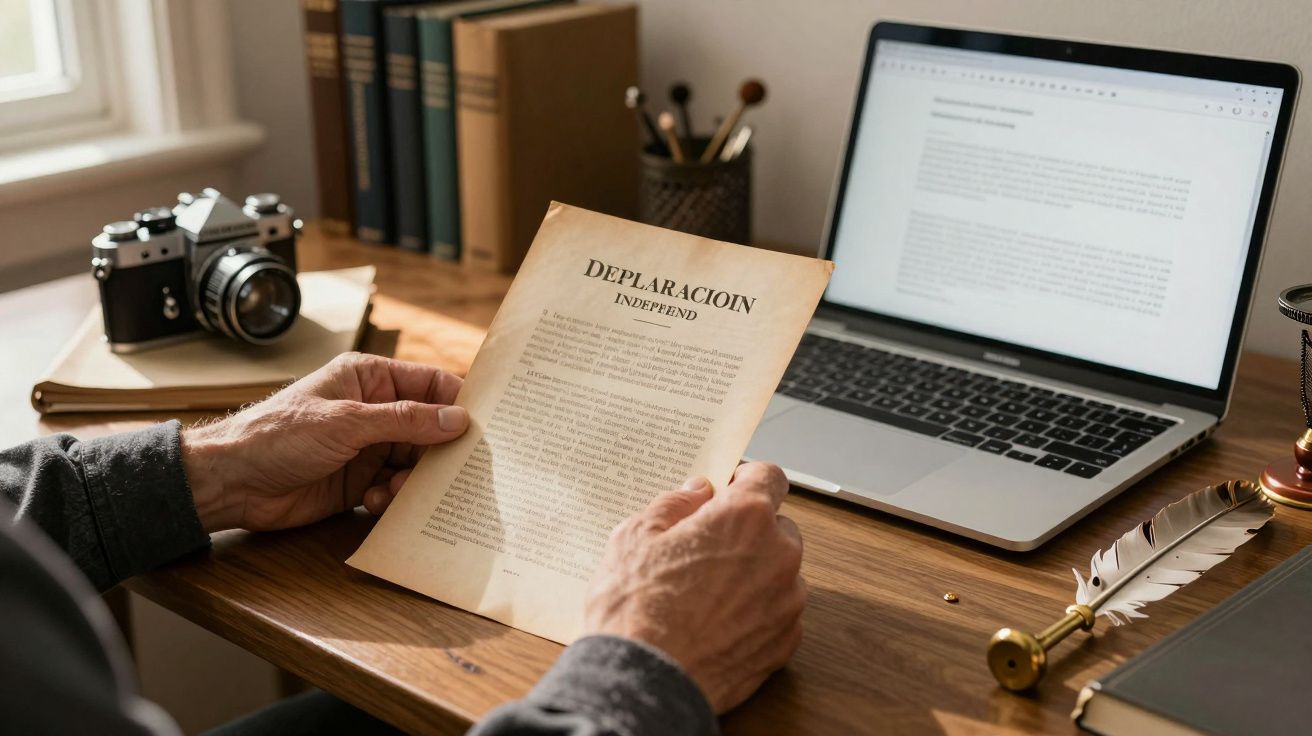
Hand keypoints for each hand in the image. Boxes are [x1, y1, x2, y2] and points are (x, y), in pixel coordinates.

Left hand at [182, 352, 467, 532]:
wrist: (231, 483)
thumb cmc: (277, 436)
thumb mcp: (346, 422)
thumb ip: (404, 421)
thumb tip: (457, 420)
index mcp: (371, 379)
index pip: (431, 384)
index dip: (457, 404)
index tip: (483, 429)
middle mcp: (374, 411)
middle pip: (429, 428)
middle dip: (439, 452)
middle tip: (450, 473)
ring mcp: (368, 447)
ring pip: (416, 463)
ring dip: (414, 480)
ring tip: (395, 490)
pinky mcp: (360, 482)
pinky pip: (397, 489)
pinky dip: (394, 500)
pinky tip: (374, 503)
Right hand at [583, 462, 805, 712]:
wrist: (643, 681)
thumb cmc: (635, 608)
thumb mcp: (635, 536)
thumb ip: (674, 504)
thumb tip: (696, 493)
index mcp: (745, 517)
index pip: (768, 476)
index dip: (745, 480)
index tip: (728, 490)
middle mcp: (778, 555)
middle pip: (776, 526)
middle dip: (747, 531)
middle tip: (705, 548)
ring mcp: (786, 602)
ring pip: (778, 571)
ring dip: (753, 573)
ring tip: (706, 593)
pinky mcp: (785, 642)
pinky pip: (777, 612)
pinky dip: (755, 612)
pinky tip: (717, 622)